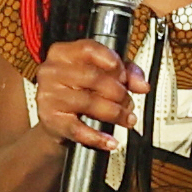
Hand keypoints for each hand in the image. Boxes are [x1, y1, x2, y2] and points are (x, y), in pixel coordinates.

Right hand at [32, 39, 146, 154]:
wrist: (53, 120)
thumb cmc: (77, 91)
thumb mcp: (100, 74)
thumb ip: (124, 73)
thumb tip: (142, 85)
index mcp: (62, 53)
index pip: (89, 49)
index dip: (113, 63)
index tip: (125, 77)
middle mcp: (52, 71)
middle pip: (93, 77)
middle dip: (118, 92)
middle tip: (129, 103)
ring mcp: (49, 96)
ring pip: (89, 103)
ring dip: (114, 113)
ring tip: (127, 119)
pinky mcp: (50, 120)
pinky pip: (78, 129)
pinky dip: (97, 138)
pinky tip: (110, 141)